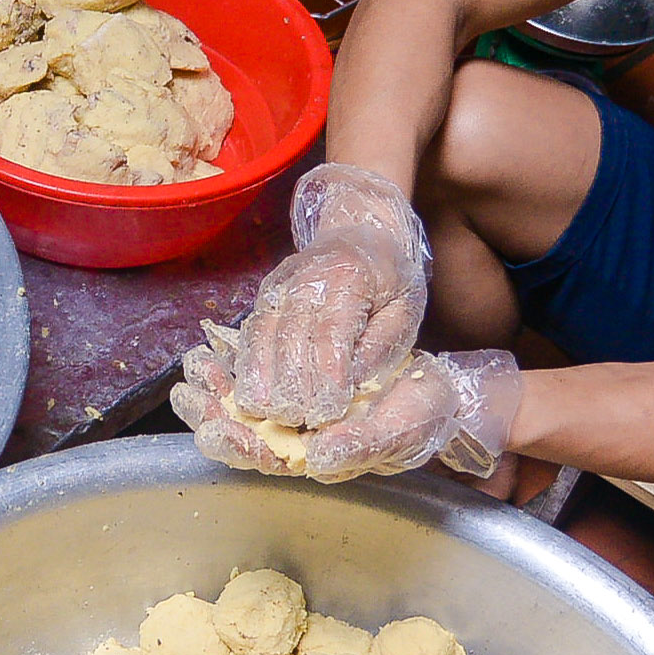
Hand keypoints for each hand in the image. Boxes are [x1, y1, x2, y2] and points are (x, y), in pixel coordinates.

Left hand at [175, 341, 520, 483]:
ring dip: (212, 389)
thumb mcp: (402, 428)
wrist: (433, 385)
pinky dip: (229, 365)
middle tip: (188, 397)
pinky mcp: (290, 380)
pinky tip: (209, 350)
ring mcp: (290, 411)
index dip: (240, 447)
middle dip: (212, 417)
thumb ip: (360, 446)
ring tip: (193, 366)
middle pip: (242, 435)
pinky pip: (252, 375)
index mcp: (316, 458)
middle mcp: (295, 439)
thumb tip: (316, 459)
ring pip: (240, 406)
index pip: (268, 459)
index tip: (215, 431)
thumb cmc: (421, 414)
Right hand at [227, 165, 430, 427]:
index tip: (327, 412)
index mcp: (348, 276)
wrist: (362, 232)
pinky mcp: (264, 297)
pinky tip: (251, 393)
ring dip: (261, 379)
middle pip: (290, 337)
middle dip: (292, 385)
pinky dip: (248, 365)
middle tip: (298, 422)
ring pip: (261, 335)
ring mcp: (278, 285)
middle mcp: (305, 277)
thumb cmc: (390, 276)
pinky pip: (251, 333)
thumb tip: (354, 385)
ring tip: (266, 414)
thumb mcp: (405, 308)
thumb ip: (381, 345)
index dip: (326, 375)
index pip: (331, 333)